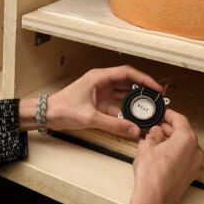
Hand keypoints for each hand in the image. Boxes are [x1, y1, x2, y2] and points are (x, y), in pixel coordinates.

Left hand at [48, 66, 164, 139]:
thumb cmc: (63, 109)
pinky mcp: (98, 103)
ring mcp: (100, 92)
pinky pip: (117, 105)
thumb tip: (135, 130)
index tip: (157, 88)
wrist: (46, 115)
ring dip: (135, 101)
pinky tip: (135, 119)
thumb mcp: (90, 117)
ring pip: (123, 94)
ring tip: (150, 109)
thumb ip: (113, 125)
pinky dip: (126, 111)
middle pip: (128, 82)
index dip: (144, 79)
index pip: (127, 73)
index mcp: (99, 77)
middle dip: (143, 90)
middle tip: (157, 100)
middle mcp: (101, 82)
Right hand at [125, 109, 203, 203]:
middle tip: (154, 126)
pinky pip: (184, 157)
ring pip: (184, 145)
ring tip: (154, 140)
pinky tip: (159, 153)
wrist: (154, 201)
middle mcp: (196, 151)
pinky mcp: (191, 175)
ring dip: (171, 140)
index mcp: (187, 139)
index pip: (180, 119)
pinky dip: (174, 152)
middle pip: (183, 132)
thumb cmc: (152, 176)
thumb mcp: (146, 146)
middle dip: (168, 128)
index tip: (161, 112)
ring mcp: (195, 164)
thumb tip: (156, 132)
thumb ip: (153, 134)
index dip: (168, 114)